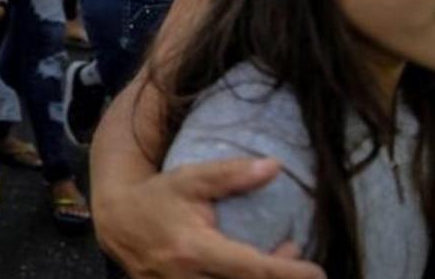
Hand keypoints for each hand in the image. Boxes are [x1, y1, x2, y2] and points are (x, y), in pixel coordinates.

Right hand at [94, 158, 324, 277]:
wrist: (116, 221)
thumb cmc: (158, 197)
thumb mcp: (192, 179)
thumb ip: (231, 175)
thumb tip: (274, 167)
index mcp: (195, 250)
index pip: (252, 270)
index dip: (288, 273)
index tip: (317, 272)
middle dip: (280, 278)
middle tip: (298, 257)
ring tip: (282, 259)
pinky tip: (254, 269)